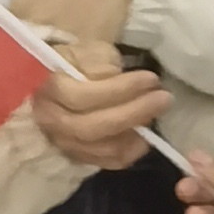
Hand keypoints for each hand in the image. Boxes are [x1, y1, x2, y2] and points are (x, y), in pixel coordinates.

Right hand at [27, 35, 170, 170]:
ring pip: (104, 148)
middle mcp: (52, 122)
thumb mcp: (82, 52)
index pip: (85, 96)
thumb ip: (100, 64)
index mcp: (48, 90)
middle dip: (134, 113)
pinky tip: (143, 136)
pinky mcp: (77, 157)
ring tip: (156, 115)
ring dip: (136, 133)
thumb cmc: (70, 64)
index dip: (121, 89)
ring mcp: (64, 143)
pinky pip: (108, 162)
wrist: (50, 87)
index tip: (151, 79)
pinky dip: (131, 151)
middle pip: (95, 127)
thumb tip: (121, 78)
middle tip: (164, 98)